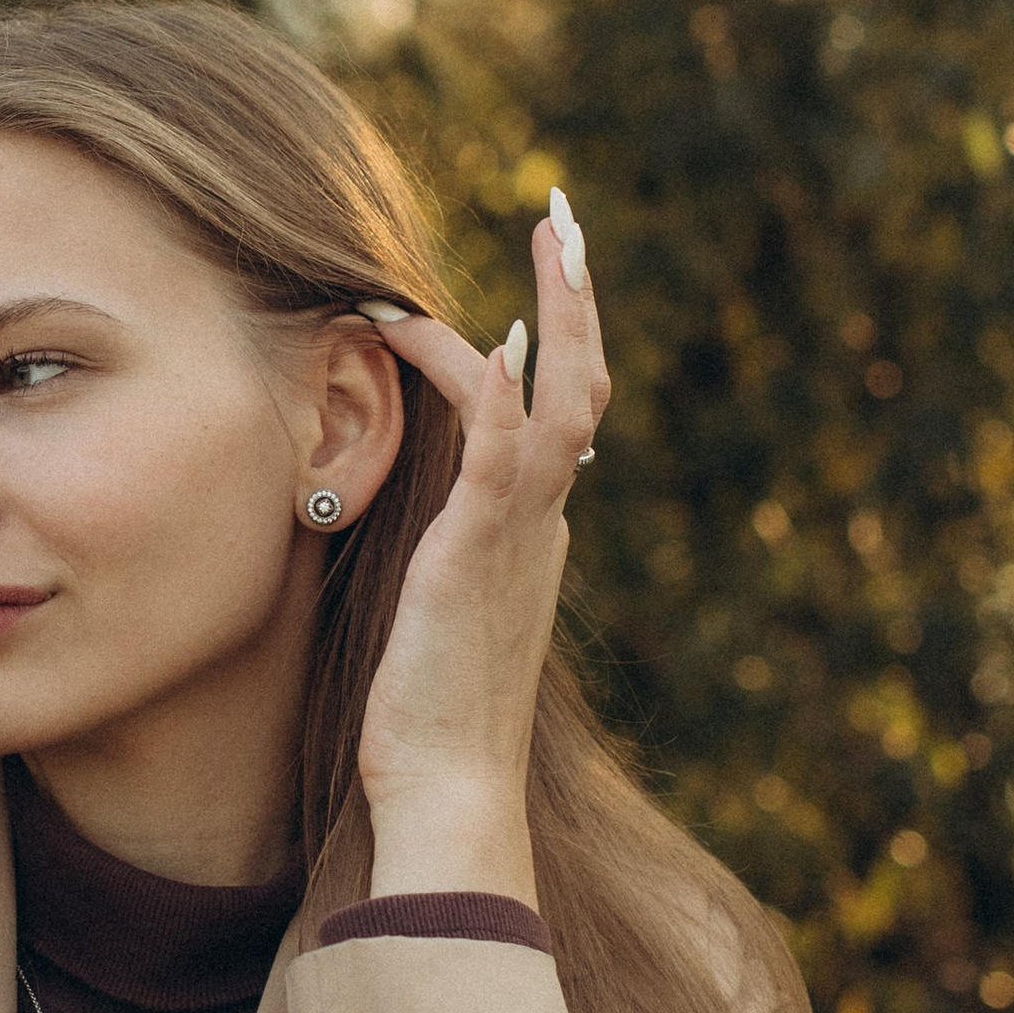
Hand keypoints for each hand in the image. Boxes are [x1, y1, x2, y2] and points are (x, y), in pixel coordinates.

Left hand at [352, 192, 609, 904]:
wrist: (449, 789)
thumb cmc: (428, 718)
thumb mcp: (441, 615)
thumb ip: (448, 555)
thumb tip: (433, 513)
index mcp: (533, 535)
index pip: (558, 420)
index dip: (552, 350)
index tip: (528, 300)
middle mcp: (543, 524)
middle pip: (585, 388)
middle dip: (578, 301)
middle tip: (565, 223)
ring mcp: (521, 535)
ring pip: (569, 399)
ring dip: (562, 312)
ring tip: (552, 239)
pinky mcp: (481, 551)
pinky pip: (504, 449)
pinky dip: (495, 387)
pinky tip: (476, 338)